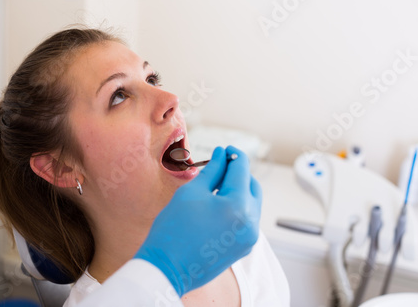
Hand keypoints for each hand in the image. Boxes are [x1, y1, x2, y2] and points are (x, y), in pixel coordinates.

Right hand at [134, 146, 261, 296]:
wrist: (166, 268)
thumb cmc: (173, 230)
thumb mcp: (192, 192)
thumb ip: (212, 170)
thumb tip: (222, 155)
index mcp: (239, 206)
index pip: (242, 169)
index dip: (233, 155)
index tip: (224, 149)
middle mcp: (251, 223)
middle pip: (252, 185)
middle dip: (238, 172)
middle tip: (219, 165)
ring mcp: (250, 238)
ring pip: (251, 202)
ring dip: (238, 189)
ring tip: (215, 185)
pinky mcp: (244, 247)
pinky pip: (246, 219)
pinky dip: (236, 206)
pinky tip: (218, 203)